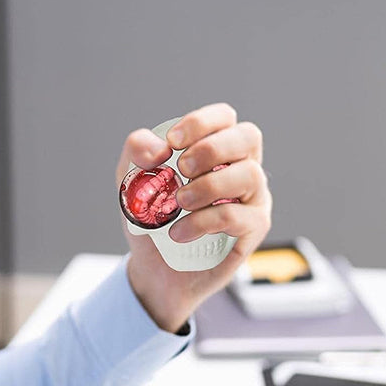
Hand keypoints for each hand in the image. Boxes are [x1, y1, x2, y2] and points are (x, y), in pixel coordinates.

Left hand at [116, 103, 271, 332]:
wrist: (155, 269)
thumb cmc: (151, 217)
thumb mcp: (131, 180)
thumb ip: (137, 151)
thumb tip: (159, 149)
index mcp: (215, 149)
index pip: (224, 117)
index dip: (200, 122)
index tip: (172, 141)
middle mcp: (240, 167)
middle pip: (248, 136)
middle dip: (211, 148)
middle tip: (181, 169)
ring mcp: (252, 197)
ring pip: (250, 174)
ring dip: (208, 185)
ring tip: (178, 202)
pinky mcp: (253, 228)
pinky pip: (238, 216)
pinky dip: (203, 221)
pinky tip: (178, 232)